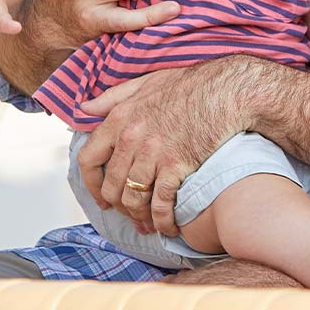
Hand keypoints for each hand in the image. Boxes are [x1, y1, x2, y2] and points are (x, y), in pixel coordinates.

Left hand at [75, 56, 275, 233]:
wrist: (226, 92)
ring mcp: (153, 153)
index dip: (91, 184)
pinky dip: (162, 221)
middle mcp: (131, 138)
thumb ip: (112, 97)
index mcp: (120, 119)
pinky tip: (169, 227)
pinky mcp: (176, 166)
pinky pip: (161, 204)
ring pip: (133, 199)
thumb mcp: (145, 82)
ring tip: (148, 224)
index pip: (89, 159)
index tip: (100, 196)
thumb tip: (84, 109)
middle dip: (118, 206)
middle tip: (129, 214)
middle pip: (111, 186)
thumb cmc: (190, 85)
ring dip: (139, 218)